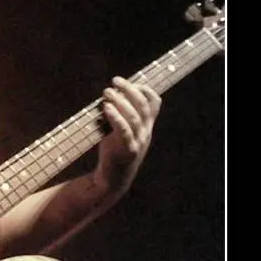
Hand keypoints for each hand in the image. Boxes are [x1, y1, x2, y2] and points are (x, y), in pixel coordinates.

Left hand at [95, 76, 161, 194]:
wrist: (113, 179)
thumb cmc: (114, 152)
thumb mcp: (122, 131)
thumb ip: (121, 115)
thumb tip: (111, 94)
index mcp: (146, 126)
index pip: (154, 103)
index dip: (144, 89)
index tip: (130, 82)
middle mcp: (146, 132)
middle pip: (143, 106)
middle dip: (130, 89)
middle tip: (115, 80)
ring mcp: (138, 141)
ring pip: (134, 116)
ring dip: (120, 101)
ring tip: (107, 92)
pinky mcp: (128, 150)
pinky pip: (124, 130)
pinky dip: (116, 117)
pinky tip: (106, 108)